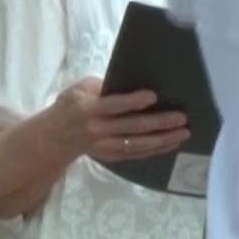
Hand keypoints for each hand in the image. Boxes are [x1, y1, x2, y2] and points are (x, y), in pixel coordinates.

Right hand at [49, 78, 189, 163]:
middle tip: (182, 118)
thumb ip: (103, 86)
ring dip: (163, 140)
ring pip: (138, 145)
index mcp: (89, 109)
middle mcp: (98, 129)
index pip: (113, 106)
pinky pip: (136, 154)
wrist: (55, 137)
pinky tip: (172, 144)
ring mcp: (105, 146)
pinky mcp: (111, 156)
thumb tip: (132, 82)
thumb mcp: (80, 89)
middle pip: (132, 127)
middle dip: (159, 123)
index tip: (153, 96)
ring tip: (183, 133)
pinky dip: (155, 150)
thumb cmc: (71, 105)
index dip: (133, 102)